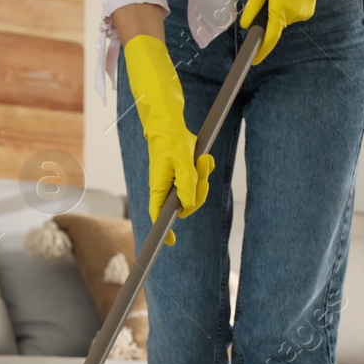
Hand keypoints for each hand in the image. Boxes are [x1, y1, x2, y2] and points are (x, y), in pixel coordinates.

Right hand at [123, 35, 214, 245]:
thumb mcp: (182, 161)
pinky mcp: (184, 172)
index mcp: (160, 187)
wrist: (170, 121)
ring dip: (203, 175)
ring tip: (203, 158)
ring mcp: (176, 180)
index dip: (164, 230)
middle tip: (203, 168)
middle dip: (200, 189)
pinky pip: (199, 178)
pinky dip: (204, 169)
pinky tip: (204, 158)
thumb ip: (187, 184)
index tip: (170, 242)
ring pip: (195, 190)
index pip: (159, 215)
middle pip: (187, 203)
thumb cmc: (171, 139)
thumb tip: (188, 205)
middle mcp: (167, 187)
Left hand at [239, 0, 363, 63]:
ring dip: (280, 7)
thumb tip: (246, 24)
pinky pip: (292, 13)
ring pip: (284, 18)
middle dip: (270, 15)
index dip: (261, 51)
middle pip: (275, 25)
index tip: (253, 60)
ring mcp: (302, 16)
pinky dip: (288, 5)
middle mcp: (292, 17)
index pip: (269, 39)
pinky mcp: (308, 12)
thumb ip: (254, 6)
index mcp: (280, 11)